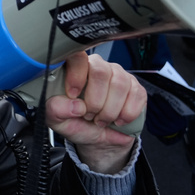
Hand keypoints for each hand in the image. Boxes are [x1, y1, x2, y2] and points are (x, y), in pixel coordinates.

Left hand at [46, 52, 145, 173]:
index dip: (76, 75)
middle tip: (89, 115)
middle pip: (101, 71)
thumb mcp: (58, 120)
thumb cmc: (75, 122)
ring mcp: (119, 75)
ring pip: (120, 84)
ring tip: (102, 120)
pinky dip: (128, 113)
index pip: (77, 56)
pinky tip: (118, 120)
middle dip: (96, 100)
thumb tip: (74, 105)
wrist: (96, 137)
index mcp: (75, 68)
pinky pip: (137, 94)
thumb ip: (56, 110)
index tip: (73, 94)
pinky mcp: (135, 87)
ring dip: (110, 110)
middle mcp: (98, 66)